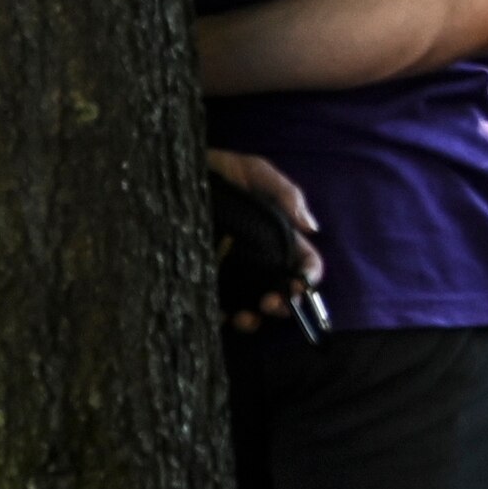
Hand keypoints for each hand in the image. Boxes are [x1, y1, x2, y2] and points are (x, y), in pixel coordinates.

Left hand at [206, 147, 324, 333]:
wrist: (176, 169)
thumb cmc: (222, 169)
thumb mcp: (255, 172)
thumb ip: (284, 193)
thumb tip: (311, 228)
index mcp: (280, 237)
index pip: (304, 263)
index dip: (308, 278)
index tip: (300, 285)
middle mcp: (259, 260)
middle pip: (281, 292)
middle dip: (283, 304)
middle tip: (271, 303)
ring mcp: (231, 271)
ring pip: (250, 306)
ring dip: (253, 319)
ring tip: (245, 318)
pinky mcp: (202, 277)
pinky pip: (214, 305)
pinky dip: (218, 317)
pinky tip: (216, 316)